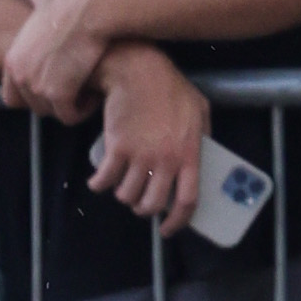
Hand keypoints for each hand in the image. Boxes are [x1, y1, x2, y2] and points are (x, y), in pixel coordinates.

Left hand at [1, 0, 126, 119]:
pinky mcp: (58, 95)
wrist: (92, 8)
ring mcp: (37, 87)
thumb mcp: (44, 2)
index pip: (12, 99)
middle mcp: (20, 76)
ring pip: (54, 113)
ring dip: (72, 104)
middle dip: (56, 101)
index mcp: (12, 60)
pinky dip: (84, 109)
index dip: (33, 98)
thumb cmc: (74, 2)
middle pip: (36, 108)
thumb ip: (33, 4)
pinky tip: (94, 93)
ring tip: (87, 86)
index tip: (52, 89)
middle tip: (76, 86)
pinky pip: (70, 116)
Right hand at [86, 41, 204, 229]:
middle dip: (143, 209)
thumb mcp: (199, 108)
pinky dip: (98, 184)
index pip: (187, 200)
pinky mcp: (117, 149)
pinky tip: (97, 181)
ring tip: (120, 185)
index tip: (167, 229)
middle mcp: (165, 161)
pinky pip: (104, 180)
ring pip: (126, 195)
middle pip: (151, 204)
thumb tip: (203, 152)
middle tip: (139, 202)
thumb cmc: (170, 86)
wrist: (138, 72)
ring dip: (122, 195)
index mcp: (189, 154)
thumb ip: (203, 134)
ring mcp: (140, 156)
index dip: (177, 221)